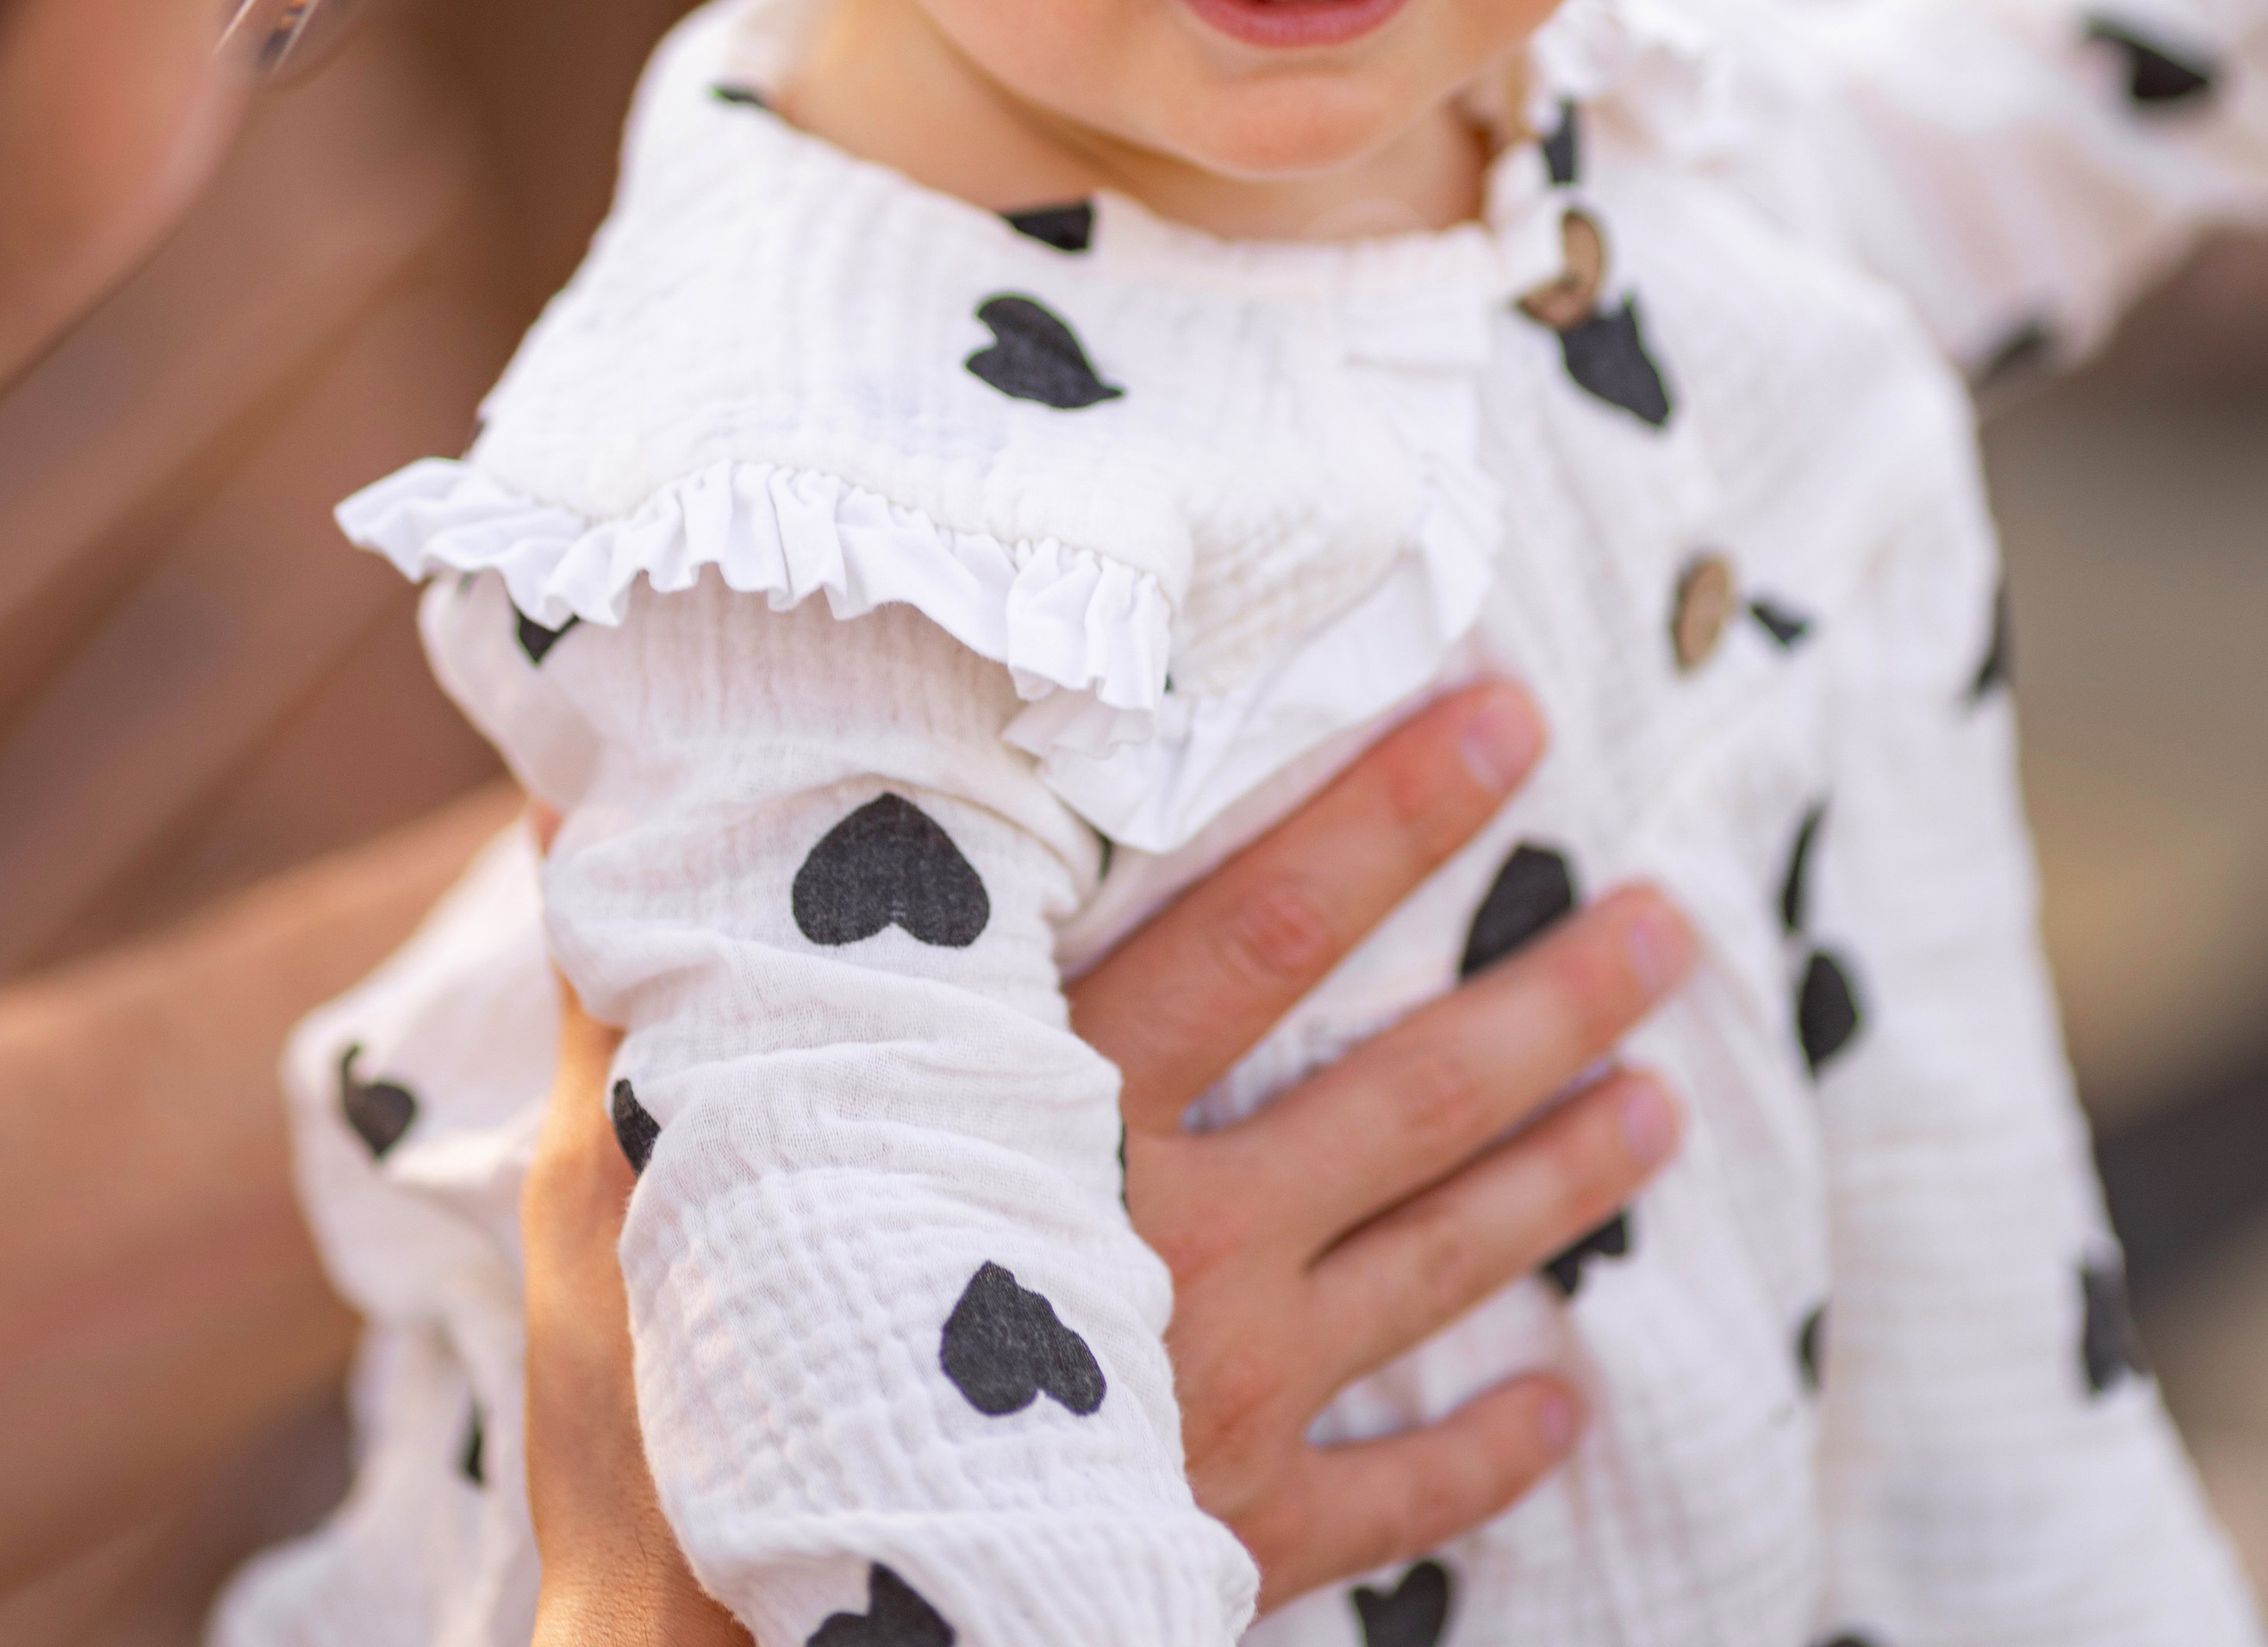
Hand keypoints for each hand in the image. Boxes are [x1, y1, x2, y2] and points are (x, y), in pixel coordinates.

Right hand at [522, 688, 1694, 1633]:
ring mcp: (1216, 1406)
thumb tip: (590, 795)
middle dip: (1548, 999)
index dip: (1390, 813)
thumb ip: (650, 982)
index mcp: (1054, 1122)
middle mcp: (1171, 1246)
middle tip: (1677, 920)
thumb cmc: (668, 1403)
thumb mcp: (625, 1167)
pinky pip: (1394, 1498)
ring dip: (1562, 1180)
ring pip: (1436, 1267)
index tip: (1510, 718)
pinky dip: (1486, 1449)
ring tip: (1670, 1103)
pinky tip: (1570, 1400)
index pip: (1262, 926)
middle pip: (1404, 1097)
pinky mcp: (1217, 1548)